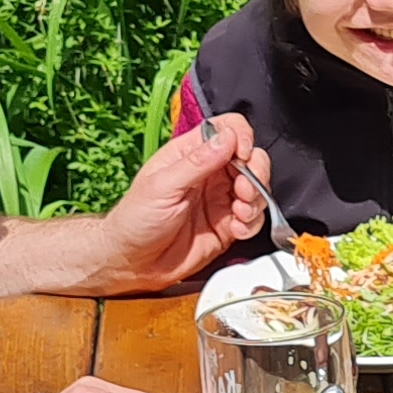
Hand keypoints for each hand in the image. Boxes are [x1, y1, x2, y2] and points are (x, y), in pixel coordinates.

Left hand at [91, 113, 263, 292]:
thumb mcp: (162, 186)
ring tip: (239, 213)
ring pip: (257, 188)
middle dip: (255, 172)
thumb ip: (197, 162)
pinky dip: (252, 223)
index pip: (227, 129)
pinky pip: (253, 218)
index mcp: (190, 154)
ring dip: (256, 200)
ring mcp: (221, 199)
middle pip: (251, 158)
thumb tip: (227, 138)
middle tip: (243, 190)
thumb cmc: (135, 220)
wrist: (134, 263)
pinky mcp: (228, 225)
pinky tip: (236, 229)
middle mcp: (210, 174)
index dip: (242, 137)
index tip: (242, 155)